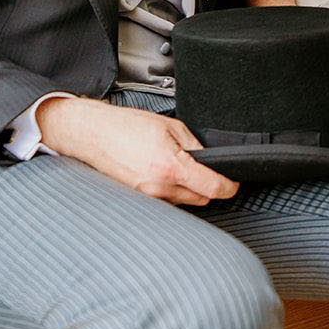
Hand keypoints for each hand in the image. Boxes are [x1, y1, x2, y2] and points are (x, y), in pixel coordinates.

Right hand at [37, 97, 238, 204]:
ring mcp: (149, 197)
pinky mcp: (140, 200)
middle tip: (203, 168)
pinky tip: (163, 174)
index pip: (213, 188)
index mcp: (171, 167)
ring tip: (175, 166)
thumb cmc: (126, 127)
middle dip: (208, 186)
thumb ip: (195, 145)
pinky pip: (167, 201)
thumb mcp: (170, 127)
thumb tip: (210, 160)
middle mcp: (160, 188)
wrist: (94, 135)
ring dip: (188, 188)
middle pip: (202, 198)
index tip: (233, 183)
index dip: (229, 186)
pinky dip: (172, 191)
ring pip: (184, 201)